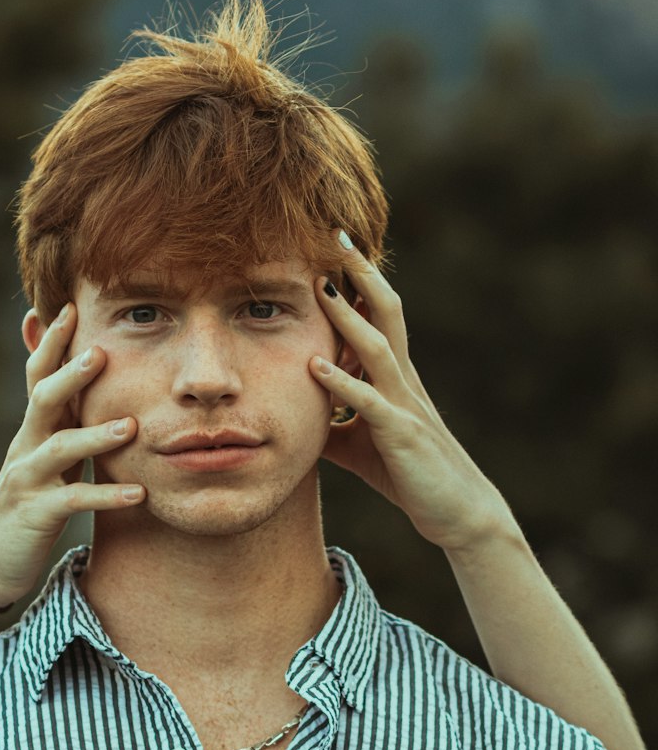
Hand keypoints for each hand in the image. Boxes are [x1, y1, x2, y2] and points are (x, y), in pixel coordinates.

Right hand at [0, 304, 144, 606]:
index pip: (40, 374)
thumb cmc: (30, 502)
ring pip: (58, 448)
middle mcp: (26, 445)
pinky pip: (73, 501)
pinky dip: (106, 495)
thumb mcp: (45, 454)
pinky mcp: (36, 514)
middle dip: (68, 372)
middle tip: (101, 350)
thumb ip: (63, 419)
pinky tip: (138, 494)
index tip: (71, 305)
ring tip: (130, 426)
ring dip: (94, 436)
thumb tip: (80, 381)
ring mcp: (28, 479)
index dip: (52, 341)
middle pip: (42, 398)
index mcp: (34, 428)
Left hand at [309, 259, 512, 552]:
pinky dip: (341, 383)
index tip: (333, 246)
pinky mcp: (401, 436)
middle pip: (385, 313)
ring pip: (379, 348)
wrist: (456, 513)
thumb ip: (330, 423)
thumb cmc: (408, 475)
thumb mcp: (358, 445)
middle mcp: (402, 382)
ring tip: (321, 287)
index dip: (359, 282)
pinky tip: (316, 365)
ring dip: (349, 317)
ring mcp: (404, 405)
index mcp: (394, 379)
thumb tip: (293, 414)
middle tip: (336, 236)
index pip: (377, 317)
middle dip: (362, 275)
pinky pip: (368, 403)